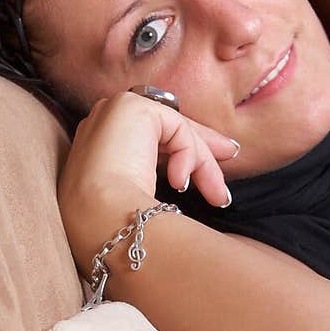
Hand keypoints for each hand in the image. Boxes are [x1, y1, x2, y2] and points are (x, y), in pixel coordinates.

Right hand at [58, 90, 238, 269]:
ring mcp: (113, 111)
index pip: (151, 139)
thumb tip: (194, 180)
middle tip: (232, 155)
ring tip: (215, 196)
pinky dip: (188, 156)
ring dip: (201, 163)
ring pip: (176, 131)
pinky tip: (179, 184)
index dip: (185, 151)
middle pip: (166, 130)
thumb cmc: (117, 223)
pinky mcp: (131, 107)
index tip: (215, 166)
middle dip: (202, 148)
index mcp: (99, 144)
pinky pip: (177, 128)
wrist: (97, 217)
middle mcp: (103, 122)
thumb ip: (164, 176)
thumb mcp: (143, 197)